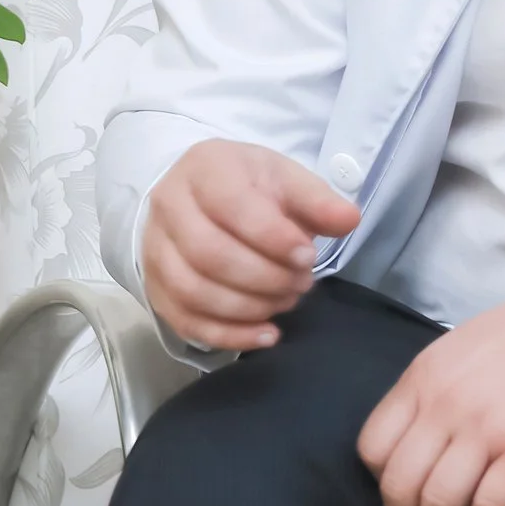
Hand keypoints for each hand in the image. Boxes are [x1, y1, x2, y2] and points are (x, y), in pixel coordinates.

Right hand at [141, 140, 359, 351]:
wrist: (202, 197)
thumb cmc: (249, 187)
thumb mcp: (285, 180)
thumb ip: (317, 201)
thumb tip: (348, 220)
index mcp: (204, 169)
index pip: (232, 206)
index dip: (273, 238)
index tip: (307, 256)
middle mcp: (169, 207)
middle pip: (209, 254)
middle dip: (265, 277)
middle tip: (301, 283)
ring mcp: (155, 251)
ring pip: (194, 291)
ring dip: (250, 307)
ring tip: (286, 300)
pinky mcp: (157, 289)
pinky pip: (186, 321)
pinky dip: (230, 335)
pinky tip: (267, 334)